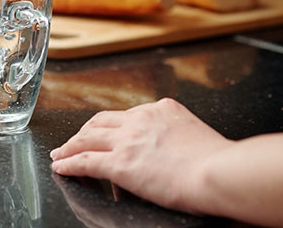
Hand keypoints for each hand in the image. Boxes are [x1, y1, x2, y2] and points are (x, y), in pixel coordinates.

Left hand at [50, 97, 231, 212]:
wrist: (222, 173)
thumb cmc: (222, 164)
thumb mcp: (198, 136)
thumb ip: (179, 138)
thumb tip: (171, 155)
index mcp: (163, 109)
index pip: (128, 115)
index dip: (112, 128)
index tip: (105, 135)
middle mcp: (141, 119)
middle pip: (101, 121)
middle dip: (85, 132)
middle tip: (74, 141)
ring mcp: (128, 140)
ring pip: (87, 138)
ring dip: (70, 146)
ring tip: (60, 154)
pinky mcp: (120, 163)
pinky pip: (85, 161)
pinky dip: (69, 163)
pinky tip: (62, 167)